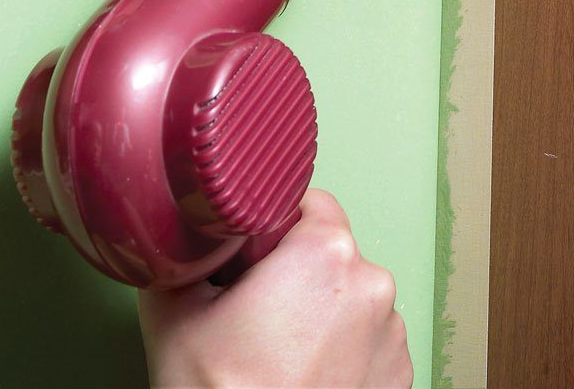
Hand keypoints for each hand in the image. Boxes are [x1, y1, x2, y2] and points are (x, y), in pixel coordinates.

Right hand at [138, 191, 413, 388]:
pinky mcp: (399, 374)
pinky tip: (303, 373)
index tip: (248, 258)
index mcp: (326, 252)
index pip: (307, 202)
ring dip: (319, 311)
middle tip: (252, 313)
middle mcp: (372, 283)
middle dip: (293, 271)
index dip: (271, 226)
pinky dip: (340, 349)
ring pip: (347, 296)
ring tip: (277, 353)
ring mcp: (393, 332)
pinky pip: (366, 338)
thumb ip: (184, 257)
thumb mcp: (174, 311)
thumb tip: (179, 241)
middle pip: (328, 250)